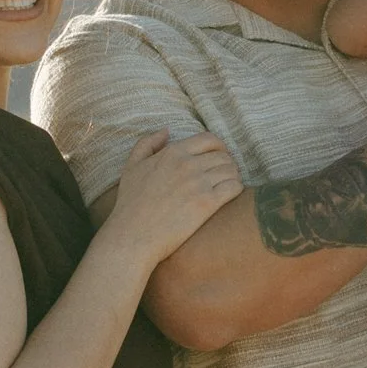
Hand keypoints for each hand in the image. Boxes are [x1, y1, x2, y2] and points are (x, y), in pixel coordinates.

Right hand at [104, 129, 244, 268]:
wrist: (133, 236)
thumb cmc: (130, 204)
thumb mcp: (131, 167)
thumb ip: (147, 144)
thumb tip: (166, 131)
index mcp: (173, 152)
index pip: (209, 139)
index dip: (219, 147)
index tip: (218, 158)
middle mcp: (188, 164)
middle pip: (224, 156)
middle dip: (227, 164)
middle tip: (223, 176)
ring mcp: (199, 183)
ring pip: (231, 170)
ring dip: (232, 177)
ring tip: (227, 186)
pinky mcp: (207, 203)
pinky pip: (234, 187)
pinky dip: (236, 189)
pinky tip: (229, 196)